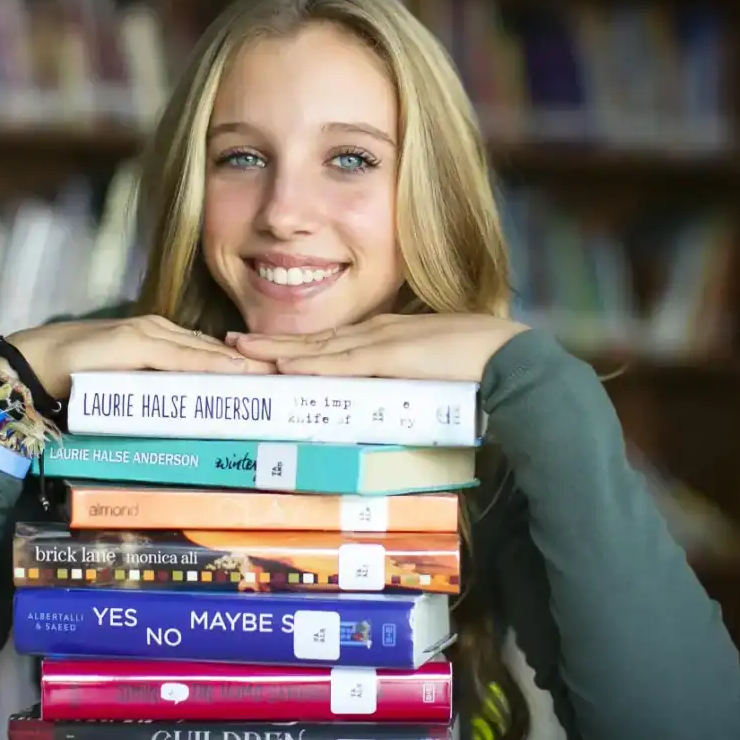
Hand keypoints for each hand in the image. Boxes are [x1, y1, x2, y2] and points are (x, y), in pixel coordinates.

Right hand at [1, 315, 276, 398]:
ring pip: (207, 353)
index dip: (247, 370)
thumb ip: (155, 396)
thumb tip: (187, 419)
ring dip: (243, 366)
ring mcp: (150, 335)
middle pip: (218, 353)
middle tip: (294, 384)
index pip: (213, 357)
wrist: (32, 366)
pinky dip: (212, 365)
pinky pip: (182, 356)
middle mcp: (160, 333)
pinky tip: (237, 373)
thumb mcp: (124, 391)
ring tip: (278, 382)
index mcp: (161, 343)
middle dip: (256, 367)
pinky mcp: (136, 342)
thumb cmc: (75, 379)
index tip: (282, 387)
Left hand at [226, 313, 528, 382]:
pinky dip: (310, 362)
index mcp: (386, 336)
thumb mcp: (428, 375)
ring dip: (277, 350)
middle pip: (314, 340)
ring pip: (318, 347)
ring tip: (241, 352)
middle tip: (231, 344)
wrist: (507, 358)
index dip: (295, 346)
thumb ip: (404, 384)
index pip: (331, 342)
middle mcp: (376, 332)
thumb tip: (386, 406)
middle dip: (271, 343)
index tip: (263, 350)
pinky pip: (342, 361)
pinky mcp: (390, 355)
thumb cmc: (478, 367)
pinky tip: (285, 364)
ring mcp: (381, 342)